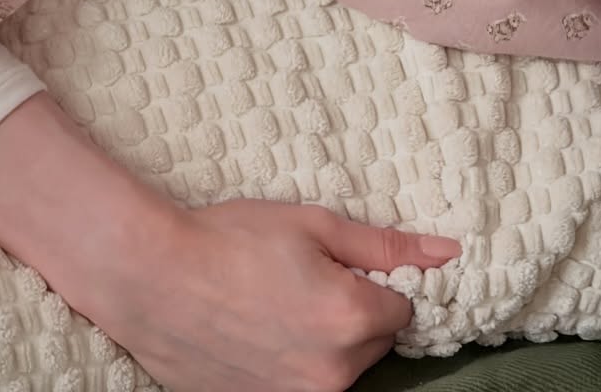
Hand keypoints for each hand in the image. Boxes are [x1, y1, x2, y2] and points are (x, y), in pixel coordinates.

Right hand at [93, 196, 460, 391]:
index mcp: (352, 319)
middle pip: (374, 342)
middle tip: (302, 277)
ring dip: (325, 340)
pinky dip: (291, 361)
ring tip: (274, 303)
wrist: (152, 279)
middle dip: (353, 311)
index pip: (403, 306)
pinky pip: (302, 386)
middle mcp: (332, 374)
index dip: (375, 279)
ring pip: (340, 368)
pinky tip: (258, 330)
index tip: (340, 264)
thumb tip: (448, 251)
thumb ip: (385, 244)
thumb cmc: (231, 241)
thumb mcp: (314, 224)